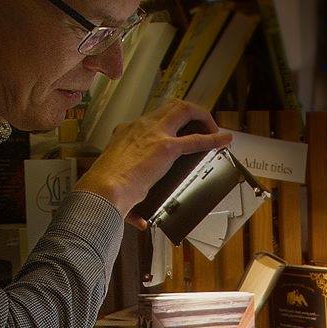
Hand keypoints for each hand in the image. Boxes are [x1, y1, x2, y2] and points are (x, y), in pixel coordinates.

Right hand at [76, 97, 229, 218]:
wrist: (102, 189)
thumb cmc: (104, 189)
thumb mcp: (116, 182)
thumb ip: (130, 199)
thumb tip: (140, 221)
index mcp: (126, 132)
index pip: (152, 118)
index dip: (169, 122)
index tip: (177, 132)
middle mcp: (140, 126)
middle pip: (170, 106)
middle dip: (190, 112)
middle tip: (202, 126)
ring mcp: (154, 134)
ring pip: (183, 110)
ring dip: (202, 117)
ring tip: (214, 129)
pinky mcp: (166, 147)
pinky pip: (196, 139)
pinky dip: (213, 139)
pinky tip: (224, 141)